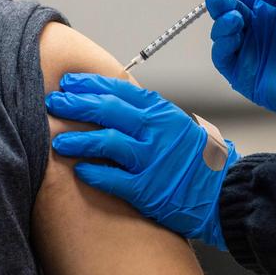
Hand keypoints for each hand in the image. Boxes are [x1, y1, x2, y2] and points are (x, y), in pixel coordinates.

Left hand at [45, 73, 239, 249]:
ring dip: (78, 140)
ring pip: (107, 142)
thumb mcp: (177, 125)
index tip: (69, 82)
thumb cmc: (197, 159)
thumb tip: (112, 102)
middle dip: (76, 104)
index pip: (120, 90)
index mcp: (162, 112)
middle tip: (53, 103)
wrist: (222, 192)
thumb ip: (148, 114)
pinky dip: (94, 174)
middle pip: (108, 110)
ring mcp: (152, 159)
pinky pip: (114, 179)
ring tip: (57, 141)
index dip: (90, 84)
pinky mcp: (148, 189)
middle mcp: (156, 131)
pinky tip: (80, 171)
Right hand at [198, 0, 275, 132]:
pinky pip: (222, 56)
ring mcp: (248, 52)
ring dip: (221, 20)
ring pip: (220, 33)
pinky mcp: (243, 74)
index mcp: (268, 10)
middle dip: (217, 0)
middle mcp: (255, 30)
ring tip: (234, 15)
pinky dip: (222, 42)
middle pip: (225, 11)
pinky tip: (234, 31)